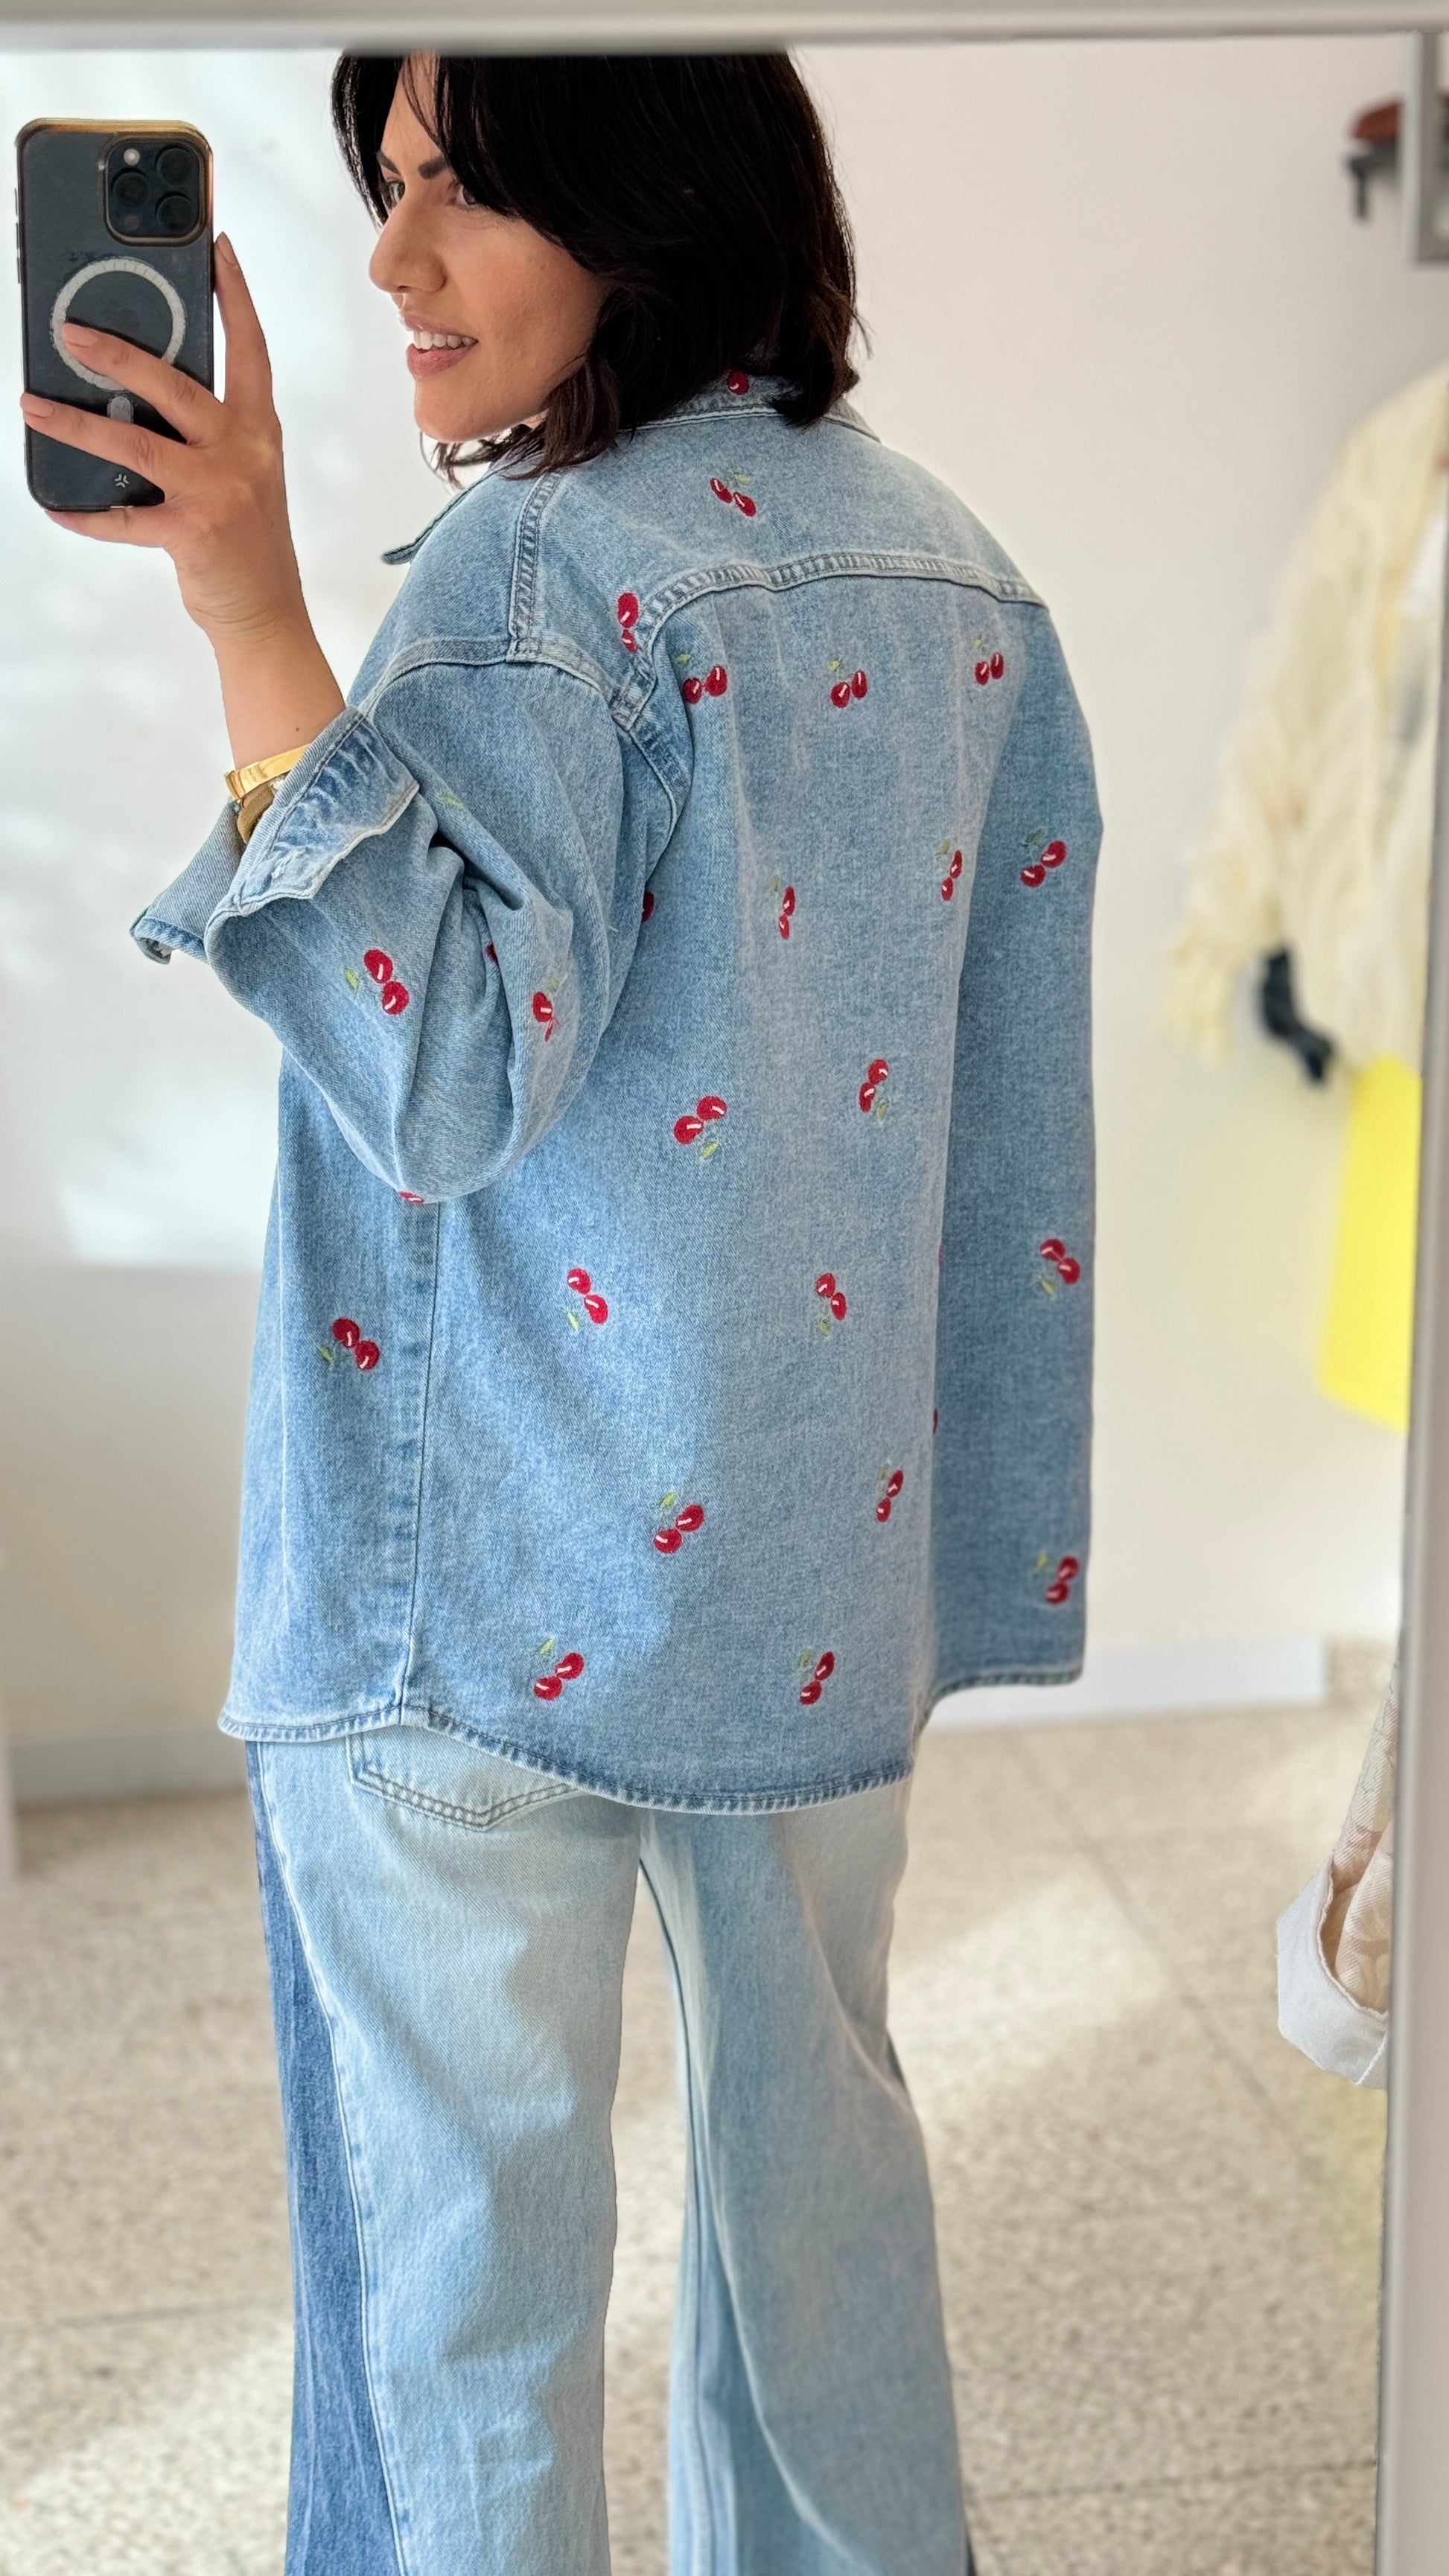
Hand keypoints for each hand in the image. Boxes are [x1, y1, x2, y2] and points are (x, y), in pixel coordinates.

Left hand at [20, 234, 343, 769]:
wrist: (266, 613)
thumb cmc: (248, 540)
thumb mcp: (241, 471)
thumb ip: (205, 430)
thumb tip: (133, 393)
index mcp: (258, 430)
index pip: (249, 348)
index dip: (234, 294)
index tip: (216, 247)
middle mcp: (243, 453)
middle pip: (174, 385)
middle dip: (118, 353)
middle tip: (70, 330)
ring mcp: (218, 492)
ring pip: (136, 444)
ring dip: (76, 422)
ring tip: (34, 402)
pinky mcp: (192, 534)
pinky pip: (123, 518)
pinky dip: (84, 515)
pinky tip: (56, 505)